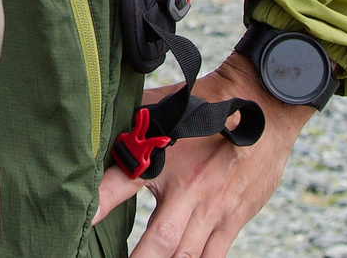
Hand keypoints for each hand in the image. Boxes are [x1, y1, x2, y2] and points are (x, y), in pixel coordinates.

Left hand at [91, 55, 314, 257]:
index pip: (122, 183)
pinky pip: (213, 255)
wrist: (264, 108)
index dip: (100, 203)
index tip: (82, 223)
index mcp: (165, 159)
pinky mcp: (234, 219)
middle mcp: (190, 191)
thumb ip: (131, 124)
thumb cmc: (207, 104)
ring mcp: (214, 209)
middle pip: (161, 239)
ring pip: (187, 254)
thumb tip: (96, 124)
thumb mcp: (162, 109)